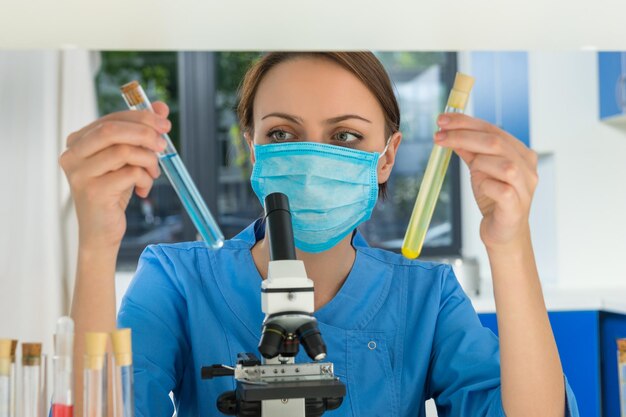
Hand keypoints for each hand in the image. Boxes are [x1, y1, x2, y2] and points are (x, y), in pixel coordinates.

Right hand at [59, 102, 170, 250]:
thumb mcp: (127, 159)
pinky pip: (130, 174)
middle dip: (145, 133)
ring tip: (153, 174)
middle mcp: (72, 155)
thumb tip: (161, 107)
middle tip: (164, 143)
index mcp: (78, 142)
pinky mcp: (93, 191)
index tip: (164, 123)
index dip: (141, 118)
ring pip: (124, 151)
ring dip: (149, 160)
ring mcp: (80, 173)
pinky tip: (143, 189)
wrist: (101, 231)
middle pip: (113, 130)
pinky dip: (145, 179)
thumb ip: (140, 133)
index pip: (111, 119)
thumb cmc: (113, 192)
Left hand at [434, 113, 537, 249]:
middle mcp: (527, 167)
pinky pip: (501, 189)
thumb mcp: (479, 169)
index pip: (493, 129)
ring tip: (471, 171)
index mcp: (520, 153)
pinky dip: (486, 184)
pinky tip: (480, 187)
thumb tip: (449, 130)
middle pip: (496, 142)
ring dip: (478, 163)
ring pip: (502, 164)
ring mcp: (525, 187)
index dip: (466, 123)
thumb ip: (469, 151)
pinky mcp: (516, 206)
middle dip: (463, 135)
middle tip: (438, 135)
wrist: (503, 232)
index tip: (442, 120)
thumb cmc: (493, 198)